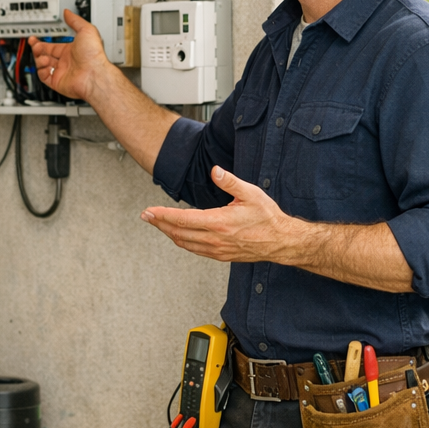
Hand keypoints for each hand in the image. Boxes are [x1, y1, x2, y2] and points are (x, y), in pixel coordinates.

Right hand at [29, 10, 110, 100]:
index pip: (52, 46)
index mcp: (71, 51)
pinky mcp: (57, 82)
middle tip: (34, 44)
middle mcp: (66, 62)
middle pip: (45, 55)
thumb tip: (67, 13)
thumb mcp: (86, 29)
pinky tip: (45, 65)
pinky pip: (44, 77)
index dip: (42, 42)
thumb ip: (75, 20)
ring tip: (42, 56)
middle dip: (38, 49)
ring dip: (39, 59)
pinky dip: (42, 71)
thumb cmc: (93, 55)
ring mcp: (62, 72)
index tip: (35, 38)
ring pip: (43, 65)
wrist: (94, 73)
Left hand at [140, 166, 300, 263]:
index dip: (162, 215)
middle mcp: (215, 239)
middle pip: (178, 233)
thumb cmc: (268, 218)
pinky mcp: (221, 256)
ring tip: (158, 224)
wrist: (282, 242)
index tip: (149, 211)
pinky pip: (195, 250)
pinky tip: (178, 235)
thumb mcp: (251, 194)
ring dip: (169, 233)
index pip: (182, 219)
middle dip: (159, 224)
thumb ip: (230, 182)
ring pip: (184, 243)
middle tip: (146, 216)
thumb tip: (215, 171)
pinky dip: (182, 241)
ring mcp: (217, 250)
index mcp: (219, 223)